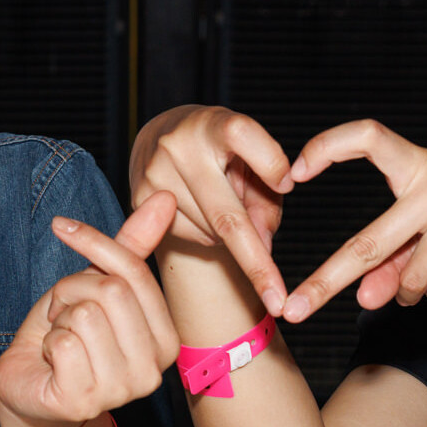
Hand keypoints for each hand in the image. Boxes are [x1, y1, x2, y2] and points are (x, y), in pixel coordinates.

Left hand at [0, 193, 181, 426]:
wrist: (30, 390)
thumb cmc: (68, 336)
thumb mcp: (97, 286)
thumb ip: (130, 248)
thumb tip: (165, 198)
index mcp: (168, 339)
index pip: (134, 273)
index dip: (94, 243)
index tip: (61, 226)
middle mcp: (154, 370)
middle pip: (109, 291)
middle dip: (71, 289)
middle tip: (62, 312)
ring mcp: (122, 390)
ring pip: (85, 315)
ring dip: (59, 318)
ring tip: (60, 338)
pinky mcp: (85, 401)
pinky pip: (64, 343)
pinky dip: (48, 344)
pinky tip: (53, 362)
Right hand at [131, 105, 294, 313]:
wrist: (163, 137)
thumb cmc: (222, 149)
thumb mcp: (250, 157)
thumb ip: (266, 197)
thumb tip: (264, 248)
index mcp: (211, 124)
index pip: (243, 135)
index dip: (270, 162)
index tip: (287, 184)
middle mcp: (178, 146)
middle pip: (227, 215)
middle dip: (257, 264)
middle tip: (281, 302)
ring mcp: (154, 175)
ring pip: (210, 233)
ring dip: (230, 237)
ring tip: (225, 204)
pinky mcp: (138, 201)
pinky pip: (188, 238)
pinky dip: (207, 237)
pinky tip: (203, 211)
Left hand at [279, 119, 426, 322]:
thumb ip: (394, 257)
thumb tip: (363, 299)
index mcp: (422, 165)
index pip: (368, 137)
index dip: (327, 146)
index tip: (294, 171)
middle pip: (367, 242)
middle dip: (326, 281)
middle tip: (293, 309)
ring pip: (406, 277)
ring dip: (412, 287)